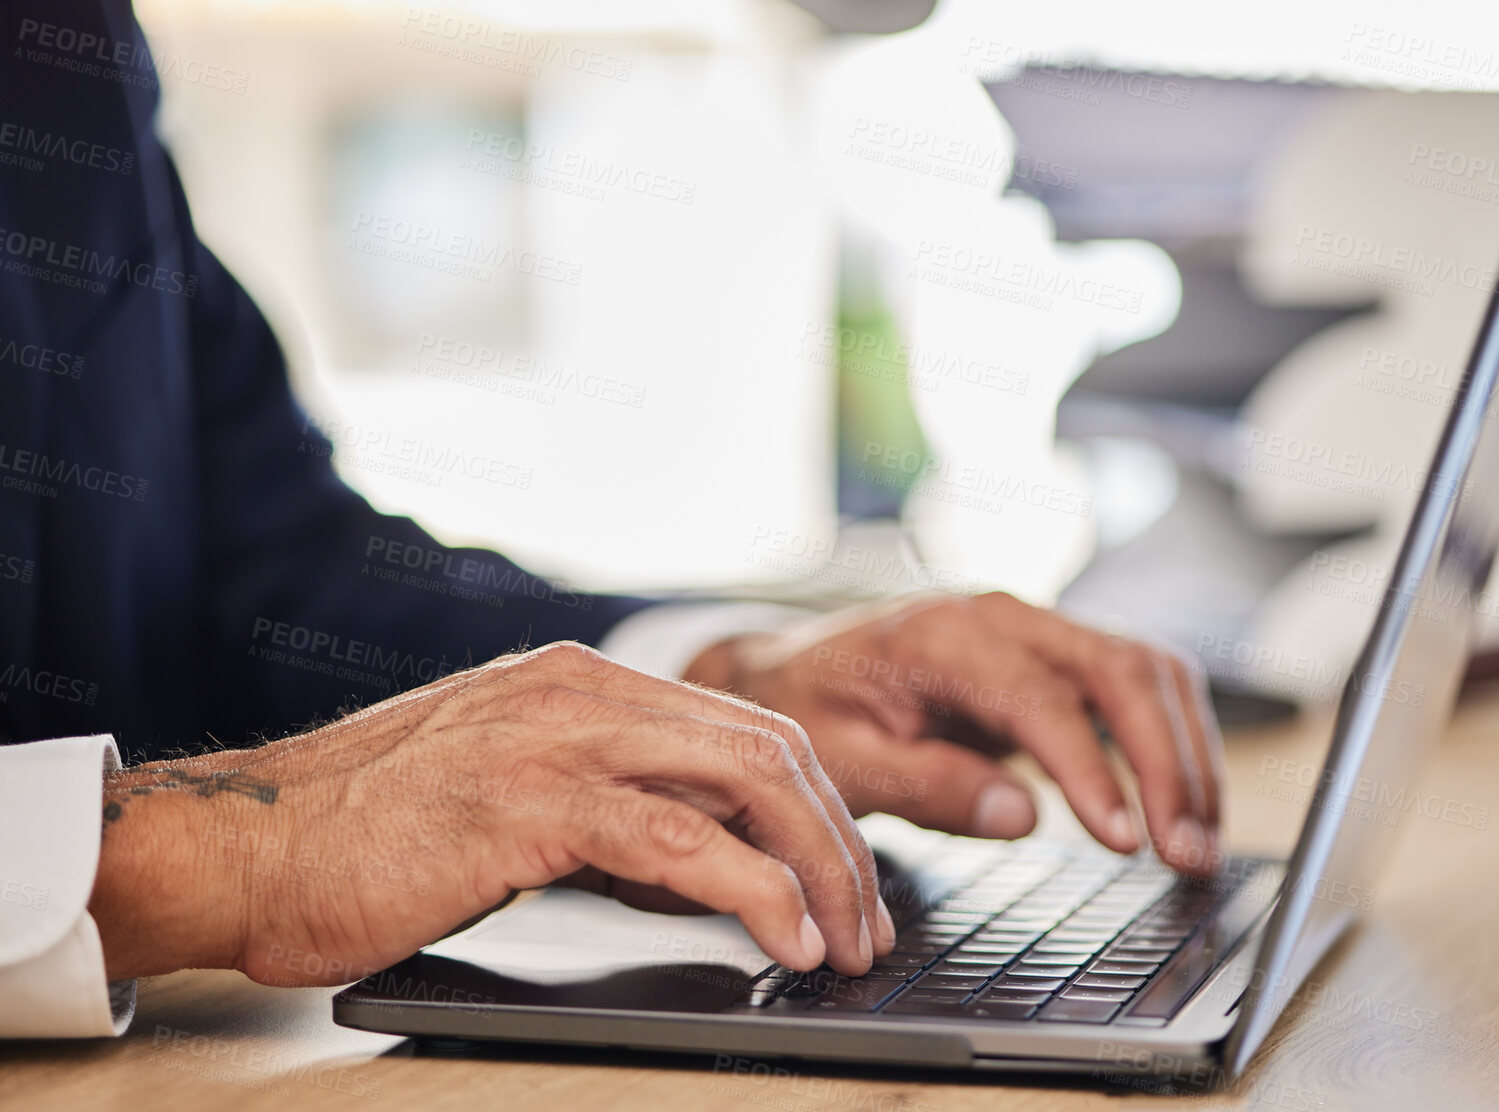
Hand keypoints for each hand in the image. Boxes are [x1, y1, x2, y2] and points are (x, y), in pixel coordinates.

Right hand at [88, 642, 891, 984]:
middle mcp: (584, 691)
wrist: (243, 841)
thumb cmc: (364, 834)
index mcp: (585, 684)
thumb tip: (706, 861)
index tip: (846, 878)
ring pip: (749, 781)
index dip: (819, 805)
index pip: (747, 729)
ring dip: (821, 869)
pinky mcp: (532, 801)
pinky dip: (756, 892)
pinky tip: (786, 938)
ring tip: (846, 943)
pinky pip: (682, 841)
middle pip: (772, 747)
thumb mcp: (508, 793)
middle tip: (869, 922)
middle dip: (841, 839)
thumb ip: (604, 804)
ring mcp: (560, 737)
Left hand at [685, 593, 1224, 874]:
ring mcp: (1039, 631)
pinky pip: (1140, 686)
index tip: (1124, 840)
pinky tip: (1184, 806)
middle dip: (1168, 764)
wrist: (794, 670)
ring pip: (1148, 671)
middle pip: (1120, 669)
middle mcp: (1005, 617)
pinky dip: (1175, 743)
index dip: (1092, 770)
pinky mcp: (1059, 658)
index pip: (1042, 697)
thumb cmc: (813, 712)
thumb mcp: (842, 761)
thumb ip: (925, 784)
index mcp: (944, 635)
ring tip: (1198, 843)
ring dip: (1187, 756)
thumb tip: (1020, 816)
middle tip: (1187, 854)